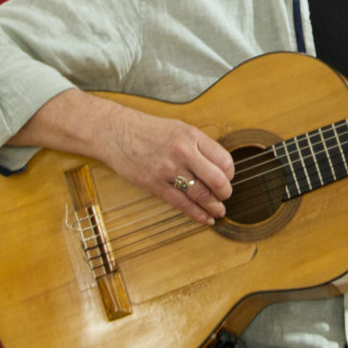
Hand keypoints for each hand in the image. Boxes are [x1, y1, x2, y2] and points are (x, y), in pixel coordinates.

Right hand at [100, 108, 234, 225]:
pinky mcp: (155, 185)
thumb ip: (200, 146)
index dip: (230, 173)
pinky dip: (197, 214)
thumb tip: (219, 166)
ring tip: (219, 210)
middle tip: (226, 196)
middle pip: (216, 180)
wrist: (117, 133)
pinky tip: (205, 218)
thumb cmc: (149, 130)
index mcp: (192, 137)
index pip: (223, 160)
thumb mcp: (180, 129)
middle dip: (225, 193)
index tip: (228, 178)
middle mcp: (183, 153)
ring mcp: (168, 171)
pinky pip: (181, 204)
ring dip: (214, 207)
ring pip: (201, 195)